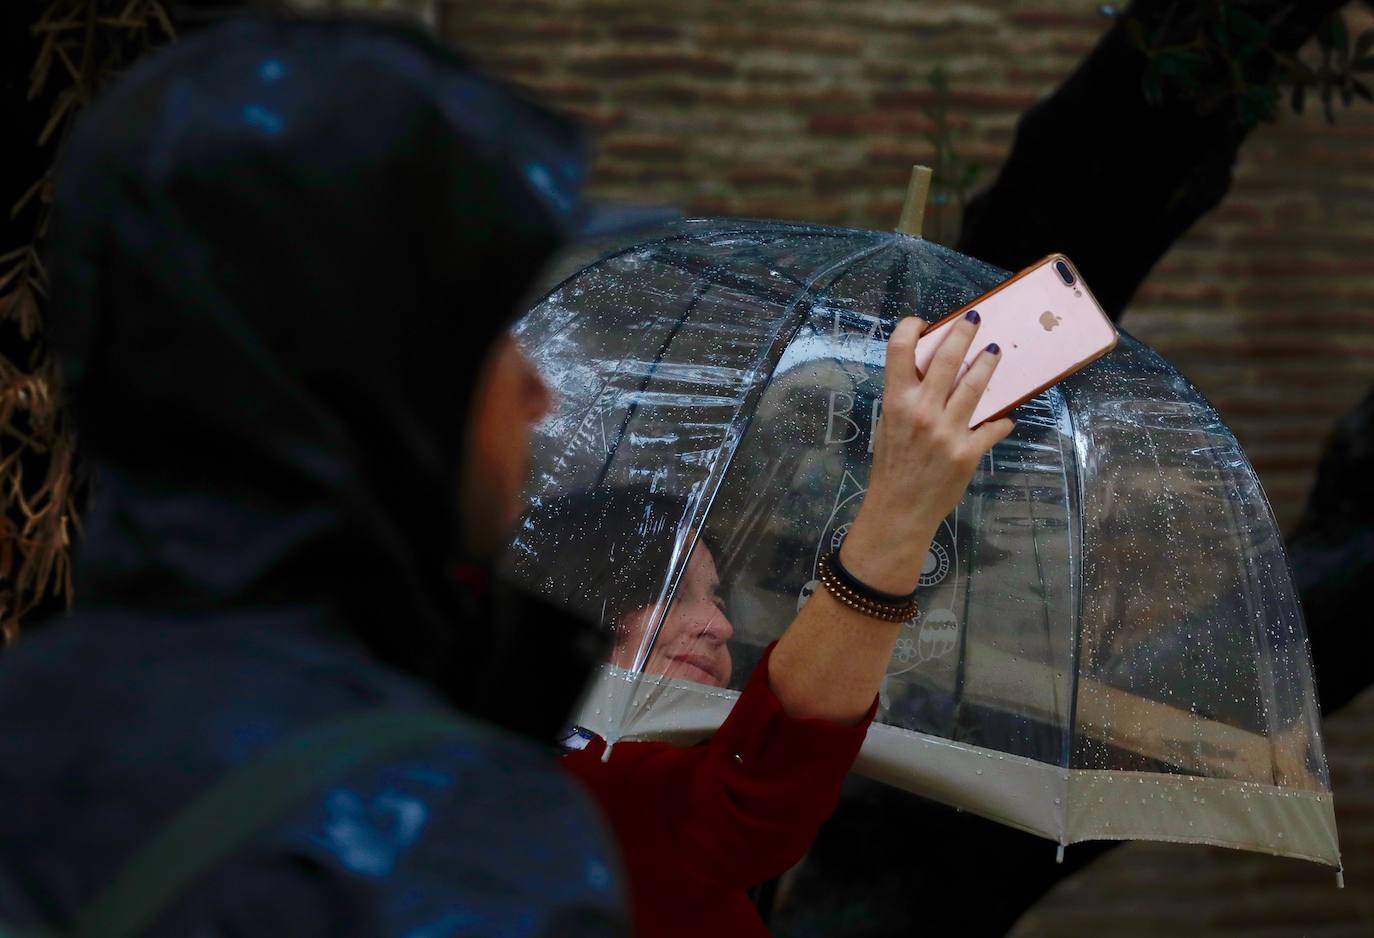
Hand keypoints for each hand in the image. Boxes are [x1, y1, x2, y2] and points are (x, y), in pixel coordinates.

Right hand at [840, 312, 1014, 592]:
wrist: (899, 511)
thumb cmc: (891, 468)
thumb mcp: (889, 426)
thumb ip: (907, 400)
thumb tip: (930, 374)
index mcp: (896, 402)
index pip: (899, 350)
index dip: (910, 328)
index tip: (922, 323)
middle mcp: (922, 411)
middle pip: (946, 358)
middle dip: (964, 333)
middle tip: (974, 320)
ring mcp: (947, 431)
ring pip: (976, 385)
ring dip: (988, 364)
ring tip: (994, 352)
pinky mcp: (968, 452)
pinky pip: (992, 427)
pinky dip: (1000, 421)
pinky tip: (1004, 418)